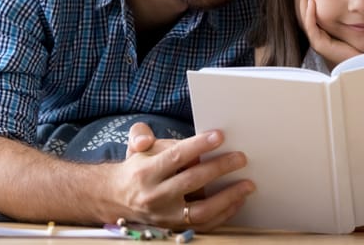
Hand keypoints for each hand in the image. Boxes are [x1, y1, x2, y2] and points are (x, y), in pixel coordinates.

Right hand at [113, 129, 254, 231]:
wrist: (117, 198)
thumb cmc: (137, 168)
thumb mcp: (136, 147)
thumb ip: (141, 136)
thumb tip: (146, 139)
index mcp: (146, 172)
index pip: (175, 157)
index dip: (199, 145)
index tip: (219, 136)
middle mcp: (155, 195)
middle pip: (192, 181)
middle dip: (219, 167)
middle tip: (240, 158)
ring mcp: (166, 215)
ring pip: (201, 210)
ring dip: (228, 197)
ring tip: (247, 185)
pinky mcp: (175, 227)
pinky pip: (204, 225)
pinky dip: (224, 214)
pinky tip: (238, 201)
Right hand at [296, 0, 361, 65]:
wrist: (361, 61)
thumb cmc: (357, 43)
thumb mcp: (350, 22)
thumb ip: (346, 10)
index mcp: (321, 28)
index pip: (310, 8)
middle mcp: (316, 33)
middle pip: (304, 11)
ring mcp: (317, 39)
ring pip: (304, 17)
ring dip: (303, 0)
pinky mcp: (321, 45)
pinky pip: (312, 28)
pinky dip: (311, 14)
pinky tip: (311, 2)